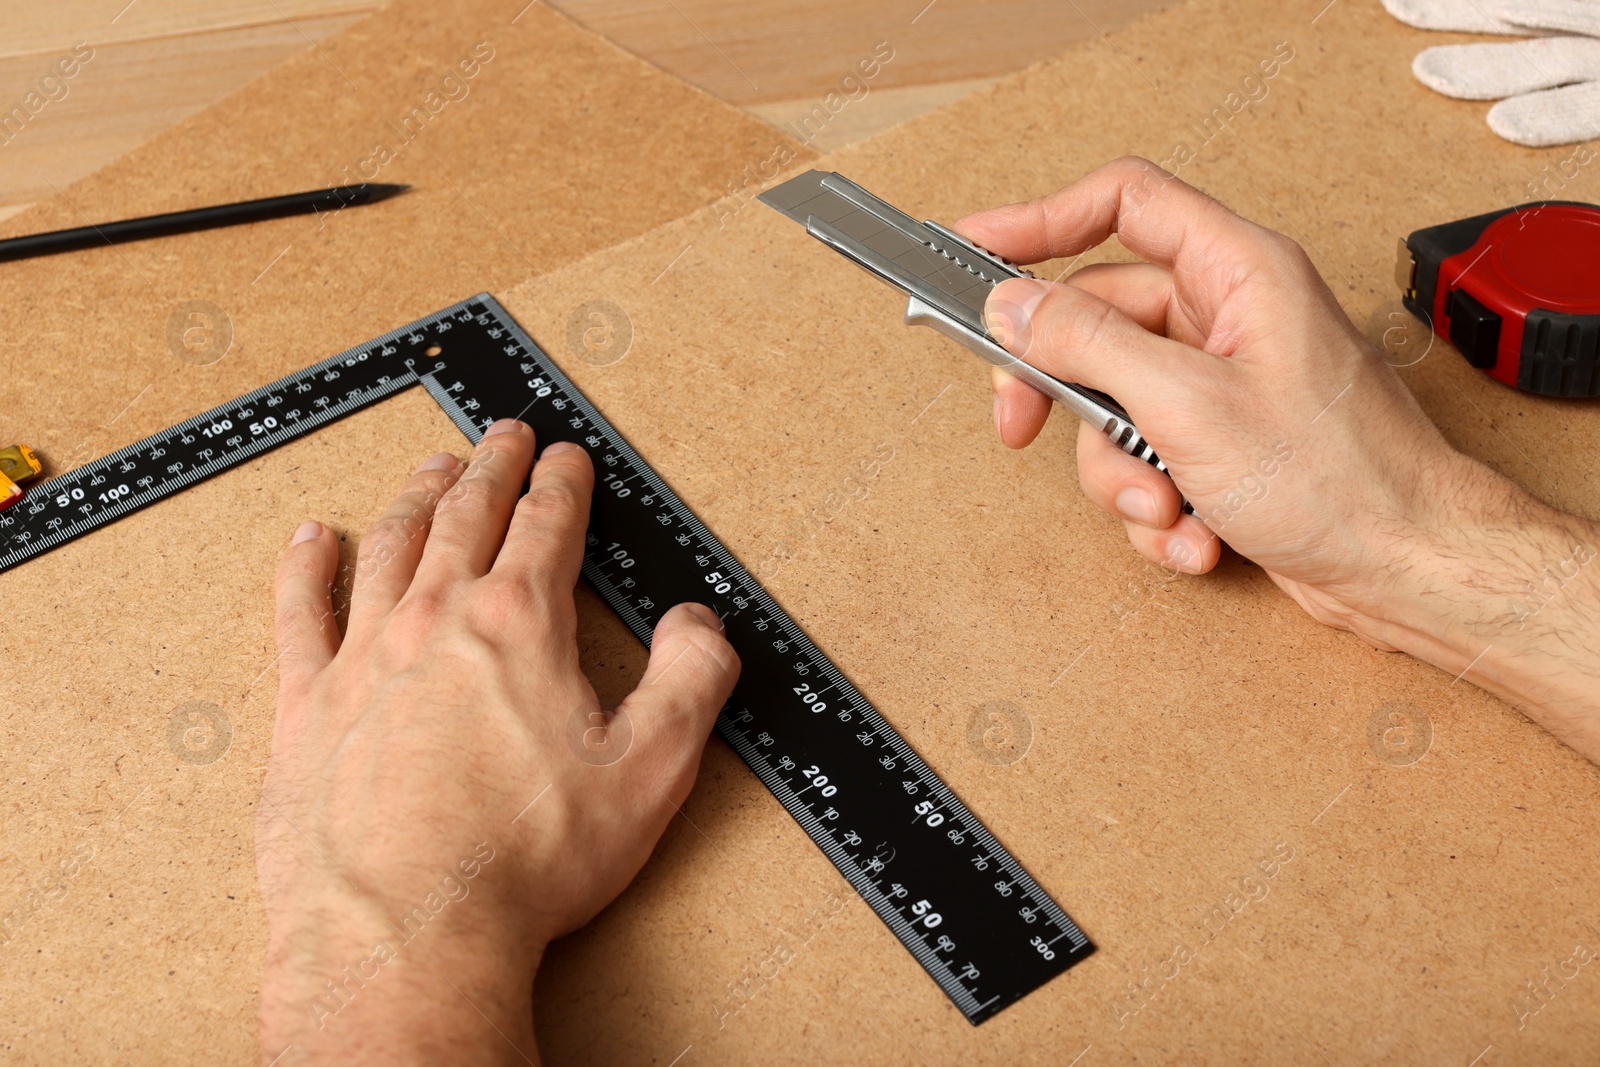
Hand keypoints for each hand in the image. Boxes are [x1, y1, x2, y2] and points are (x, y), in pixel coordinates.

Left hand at [256, 420, 738, 1064]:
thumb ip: (690, 681)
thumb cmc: (524, 860)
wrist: (405, 932)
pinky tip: (311, 539)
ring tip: (430, 468)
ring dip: (414, 496)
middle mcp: (435, 620)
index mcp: (518, 625)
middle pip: (464, 516)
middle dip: (490, 467)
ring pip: (388, 547)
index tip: (565, 457)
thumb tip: (700, 623)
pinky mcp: (306, 707)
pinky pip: (299, 612)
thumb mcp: (650, 771)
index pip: (547, 526)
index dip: (562, 482)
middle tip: (502, 435)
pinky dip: (305, 567)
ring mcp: (362, 658)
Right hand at [956, 157, 1599, 761]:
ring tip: (1162, 510)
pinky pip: (1144, 459)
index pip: (1124, 204)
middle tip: (1018, 425)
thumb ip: (1088, 344)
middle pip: (1097, 321)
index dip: (1042, 219)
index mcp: (1238, 273)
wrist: (1407, 568)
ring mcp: (1222, 383)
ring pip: (1113, 404)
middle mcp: (1228, 317)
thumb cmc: (1343, 478)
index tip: (976, 245)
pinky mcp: (1219, 444)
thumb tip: (1014, 303)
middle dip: (1065, 393)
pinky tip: (1193, 536)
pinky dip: (1154, 508)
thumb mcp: (1189, 403)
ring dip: (1120, 475)